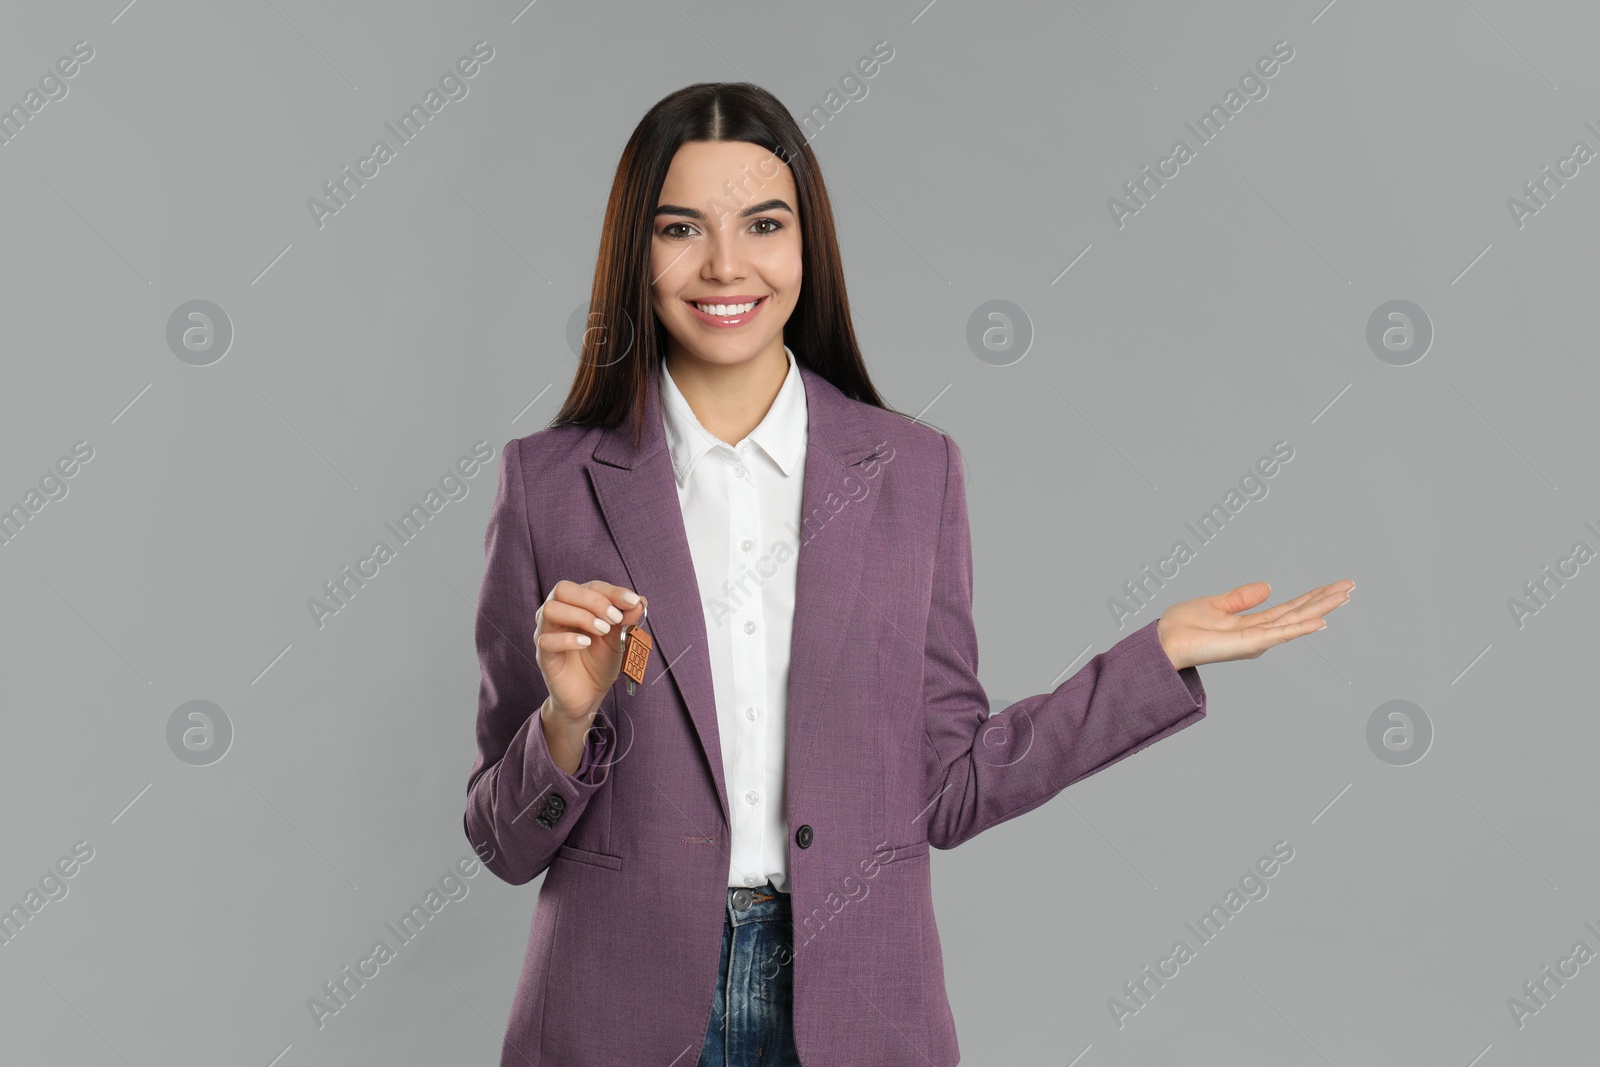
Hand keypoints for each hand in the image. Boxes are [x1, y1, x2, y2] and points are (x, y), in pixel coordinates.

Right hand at [534, 579, 647, 720]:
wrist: (590, 693)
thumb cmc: (601, 660)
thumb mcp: (620, 637)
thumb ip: (628, 618)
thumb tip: (640, 600)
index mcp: (577, 604)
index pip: (590, 586)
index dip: (612, 591)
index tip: (632, 601)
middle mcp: (558, 613)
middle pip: (563, 589)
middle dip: (593, 600)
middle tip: (614, 618)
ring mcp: (547, 632)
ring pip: (550, 609)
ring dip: (581, 616)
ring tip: (602, 631)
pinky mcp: (543, 655)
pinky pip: (546, 640)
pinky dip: (569, 639)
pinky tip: (586, 644)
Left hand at [1156, 579, 1352, 670]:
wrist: (1165, 641)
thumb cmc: (1183, 627)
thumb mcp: (1217, 604)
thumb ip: (1242, 597)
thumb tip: (1268, 587)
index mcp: (1252, 624)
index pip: (1289, 608)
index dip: (1312, 596)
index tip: (1334, 585)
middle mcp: (1259, 633)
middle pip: (1299, 613)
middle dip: (1325, 600)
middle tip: (1351, 586)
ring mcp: (1257, 640)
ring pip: (1296, 620)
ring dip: (1322, 608)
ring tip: (1345, 595)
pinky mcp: (1249, 644)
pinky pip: (1280, 633)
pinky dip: (1301, 628)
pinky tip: (1321, 621)